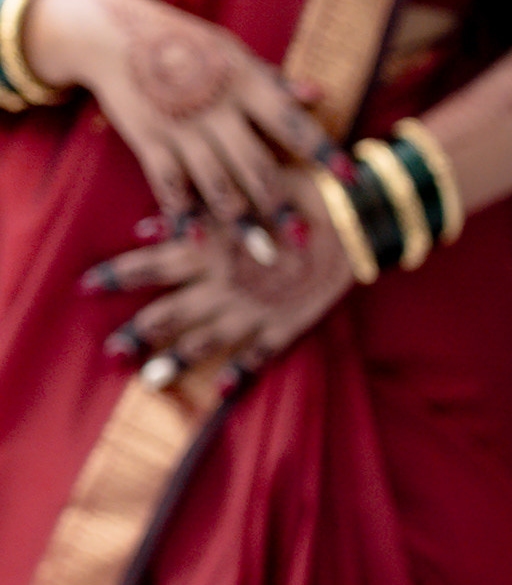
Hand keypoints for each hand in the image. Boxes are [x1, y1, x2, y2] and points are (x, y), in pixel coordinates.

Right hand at [24, 0, 334, 231]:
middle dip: (281, 205)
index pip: (292, 121)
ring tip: (264, 254)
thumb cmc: (183, 45)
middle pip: (255, 165)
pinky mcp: (149, 139)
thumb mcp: (230, 52)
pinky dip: (182, 215)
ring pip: (216, 184)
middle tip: (304, 239)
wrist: (109, 33)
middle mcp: (216, 108)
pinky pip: (169, 185)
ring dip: (241, 223)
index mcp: (244, 82)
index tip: (351, 179)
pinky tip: (196, 241)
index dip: (323, 151)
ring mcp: (181, 126)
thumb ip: (272, 81)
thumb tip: (320, 93)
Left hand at [81, 192, 356, 390]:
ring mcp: (254, 310)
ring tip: (149, 380)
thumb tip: (145, 227)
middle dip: (138, 334)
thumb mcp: (240, 193)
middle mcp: (222, 286)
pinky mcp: (285, 324)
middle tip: (112, 351)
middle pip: (169, 314)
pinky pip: (258, 355)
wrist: (352, 224)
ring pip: (206, 343)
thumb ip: (193, 213)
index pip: (147, 265)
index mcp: (207, 249)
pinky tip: (223, 391)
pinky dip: (241, 373)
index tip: (86, 286)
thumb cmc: (295, 197)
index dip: (115, 276)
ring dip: (175, 363)